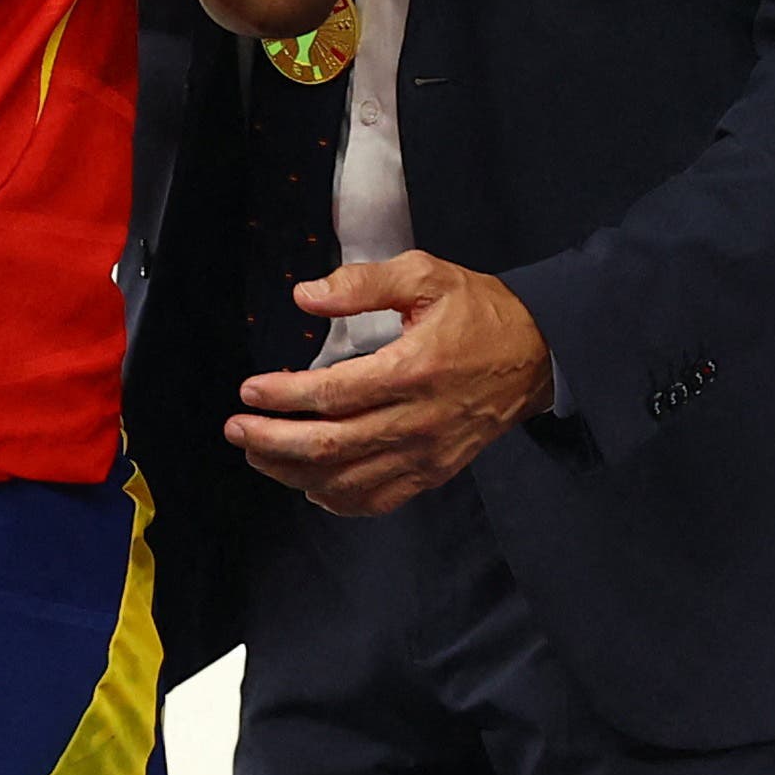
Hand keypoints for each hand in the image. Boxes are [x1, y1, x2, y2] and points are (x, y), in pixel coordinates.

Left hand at [225, 252, 553, 517]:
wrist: (538, 354)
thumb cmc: (479, 312)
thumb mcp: (425, 275)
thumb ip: (362, 283)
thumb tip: (306, 296)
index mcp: (413, 370)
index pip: (334, 394)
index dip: (285, 396)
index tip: (249, 391)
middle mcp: (417, 421)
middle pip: (331, 446)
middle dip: (273, 441)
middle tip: (236, 428)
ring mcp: (426, 455)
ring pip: (347, 480)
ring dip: (292, 471)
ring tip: (257, 452)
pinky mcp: (433, 473)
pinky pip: (377, 499)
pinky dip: (336, 499)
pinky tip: (308, 483)